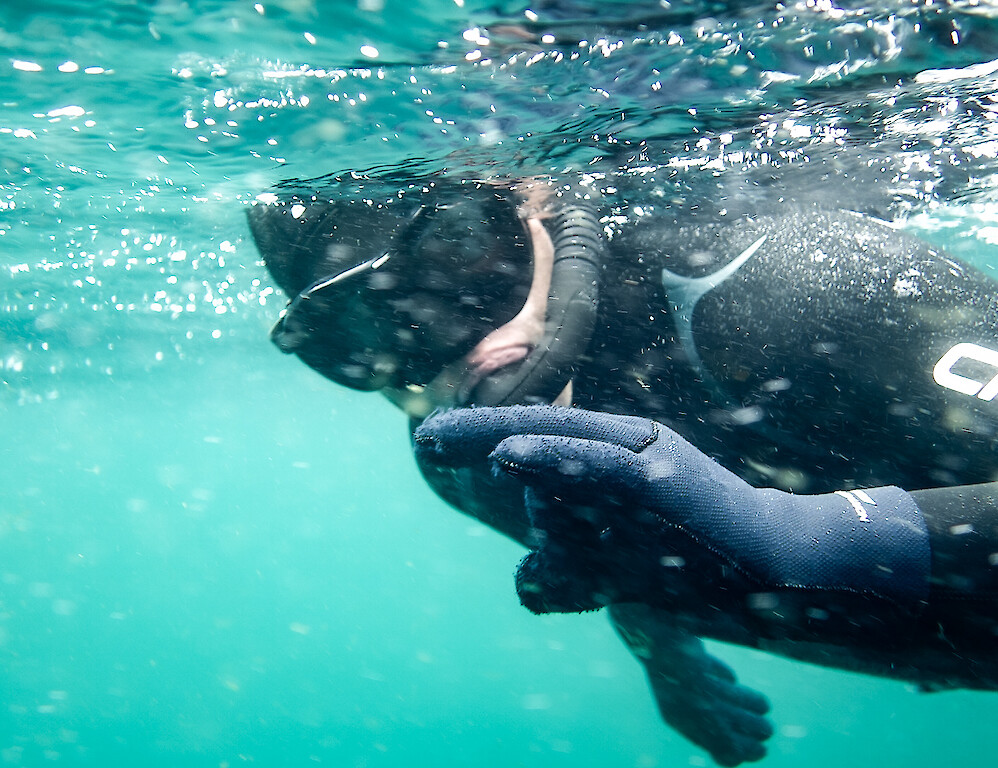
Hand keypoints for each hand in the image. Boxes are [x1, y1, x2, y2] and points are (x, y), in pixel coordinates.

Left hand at [414, 404, 927, 613]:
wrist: (763, 568)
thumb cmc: (684, 564)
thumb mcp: (613, 571)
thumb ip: (569, 573)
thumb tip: (525, 587)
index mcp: (608, 457)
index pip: (534, 434)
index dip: (479, 434)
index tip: (427, 440)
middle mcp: (622, 444)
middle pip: (537, 428)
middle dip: (475, 433)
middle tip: (421, 437)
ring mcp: (642, 455)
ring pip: (560, 438)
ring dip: (500, 438)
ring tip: (444, 443)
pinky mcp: (661, 475)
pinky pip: (596, 459)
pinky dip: (551, 453)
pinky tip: (505, 452)